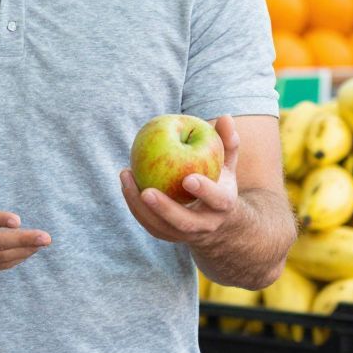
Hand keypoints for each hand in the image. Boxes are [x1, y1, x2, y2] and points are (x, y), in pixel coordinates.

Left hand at [119, 115, 242, 244]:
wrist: (212, 217)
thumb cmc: (218, 180)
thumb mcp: (226, 163)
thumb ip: (227, 142)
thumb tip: (225, 117)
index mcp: (223, 205)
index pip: (217, 200)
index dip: (204, 190)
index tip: (188, 178)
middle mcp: (205, 224)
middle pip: (184, 222)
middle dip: (165, 209)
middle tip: (146, 192)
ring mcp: (184, 234)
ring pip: (160, 226)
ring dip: (140, 207)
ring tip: (126, 177)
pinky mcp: (166, 234)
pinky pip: (148, 223)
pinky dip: (135, 205)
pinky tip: (125, 182)